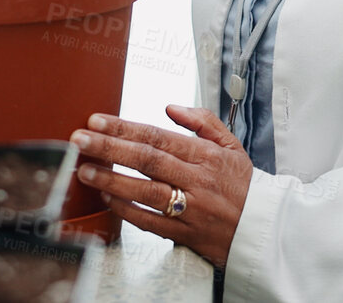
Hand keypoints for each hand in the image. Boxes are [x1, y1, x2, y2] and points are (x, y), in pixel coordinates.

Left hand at [71, 105, 252, 268]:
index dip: (125, 128)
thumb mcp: (231, 144)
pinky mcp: (184, 234)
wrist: (262, 227)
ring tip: (85, 169)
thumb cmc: (242, 184)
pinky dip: (127, 210)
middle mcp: (197, 180)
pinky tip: (107, 198)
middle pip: (147, 160)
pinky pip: (150, 221)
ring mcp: (190, 209)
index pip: (158, 137)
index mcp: (206, 155)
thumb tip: (170, 107)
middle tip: (80, 139)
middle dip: (109, 147)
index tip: (98, 120)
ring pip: (146, 191)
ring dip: (112, 179)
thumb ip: (202, 121)